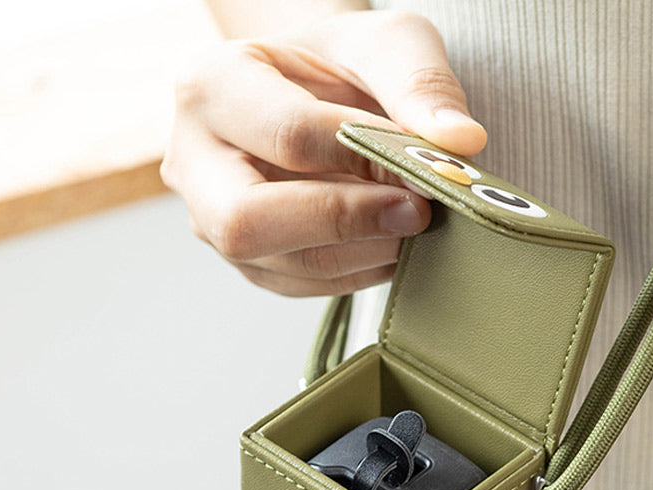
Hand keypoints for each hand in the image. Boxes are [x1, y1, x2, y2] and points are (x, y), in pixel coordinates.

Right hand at [161, 10, 486, 295]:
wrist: (315, 92)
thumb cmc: (341, 62)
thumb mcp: (385, 42)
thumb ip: (419, 82)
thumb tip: (458, 143)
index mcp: (212, 85)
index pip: (288, 137)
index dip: (364, 159)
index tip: (424, 167)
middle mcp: (193, 159)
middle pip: (248, 222)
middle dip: (345, 224)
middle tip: (416, 212)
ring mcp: (211, 218)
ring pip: (280, 264)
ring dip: (362, 254)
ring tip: (414, 226)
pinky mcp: (247, 260)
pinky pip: (301, 285)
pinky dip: (358, 272)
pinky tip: (393, 244)